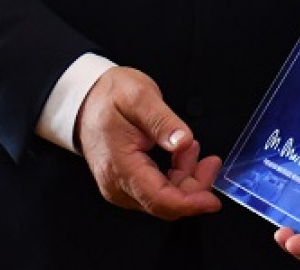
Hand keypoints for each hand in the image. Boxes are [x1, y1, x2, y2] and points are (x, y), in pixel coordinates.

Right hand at [76, 66, 221, 219]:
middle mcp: (117, 184)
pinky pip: (157, 190)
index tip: (212, 200)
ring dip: (186, 178)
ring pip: (164, 199)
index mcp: (120, 166)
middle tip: (210, 161)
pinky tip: (180, 155)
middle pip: (165, 203)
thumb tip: (183, 141)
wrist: (87, 99)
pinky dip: (176, 176)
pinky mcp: (126, 183)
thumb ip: (162, 122)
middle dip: (194, 186)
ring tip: (189, 147)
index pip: (159, 199)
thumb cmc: (109, 97)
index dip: (189, 203)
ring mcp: (120, 186)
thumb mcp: (140, 97)